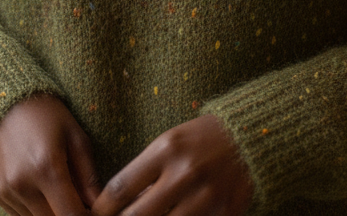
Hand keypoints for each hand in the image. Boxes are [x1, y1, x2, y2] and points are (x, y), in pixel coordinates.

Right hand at [0, 92, 102, 215]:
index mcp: (47, 167)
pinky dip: (33, 209)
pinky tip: (40, 188)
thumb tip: (100, 208)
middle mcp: (22, 183)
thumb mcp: (76, 137)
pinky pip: (19, 215)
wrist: (7, 100)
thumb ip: (89, 177)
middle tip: (77, 201)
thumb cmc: (48, 115)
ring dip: (50, 212)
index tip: (92, 211)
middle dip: (68, 214)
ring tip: (58, 191)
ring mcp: (5, 189)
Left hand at [90, 114, 254, 215]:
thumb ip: (147, 174)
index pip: (120, 188)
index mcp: (166, 150)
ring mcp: (205, 198)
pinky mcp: (224, 214)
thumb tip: (121, 207)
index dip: (102, 209)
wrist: (249, 138)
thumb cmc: (201, 139)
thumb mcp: (170, 143)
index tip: (96, 215)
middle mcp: (184, 174)